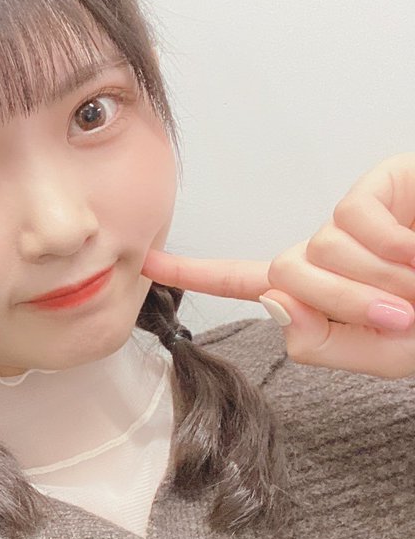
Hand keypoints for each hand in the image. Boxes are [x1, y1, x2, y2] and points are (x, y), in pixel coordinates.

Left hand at [142, 153, 414, 378]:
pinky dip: (395, 248)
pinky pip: (354, 220)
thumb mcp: (385, 353)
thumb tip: (271, 300)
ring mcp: (355, 217)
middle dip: (341, 304)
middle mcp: (331, 251)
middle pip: (285, 273)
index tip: (149, 260)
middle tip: (402, 318)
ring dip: (375, 281)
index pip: (250, 282)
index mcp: (325, 294)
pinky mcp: (380, 184)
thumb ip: (321, 342)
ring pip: (319, 247)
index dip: (198, 272)